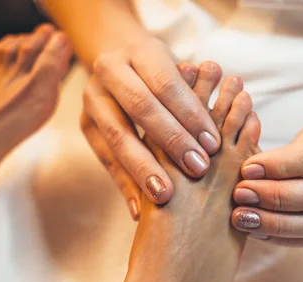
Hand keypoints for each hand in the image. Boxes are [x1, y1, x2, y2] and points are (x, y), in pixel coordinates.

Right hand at [81, 35, 222, 218]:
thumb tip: (217, 132)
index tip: (214, 145)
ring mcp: (92, 98)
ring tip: (164, 196)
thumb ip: (195, 95)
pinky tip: (139, 209)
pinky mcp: (85, 125)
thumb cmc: (163, 75)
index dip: (191, 114)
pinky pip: (104, 159)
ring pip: (117, 136)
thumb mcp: (180, 72)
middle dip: (171, 141)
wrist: (121, 66)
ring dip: (143, 168)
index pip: (168, 83)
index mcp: (139, 51)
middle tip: (197, 169)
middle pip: (141, 107)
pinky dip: (124, 185)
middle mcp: (110, 70)